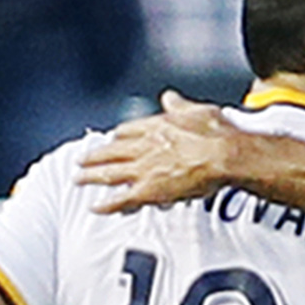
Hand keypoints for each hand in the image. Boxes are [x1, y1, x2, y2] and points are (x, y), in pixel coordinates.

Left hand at [76, 90, 232, 212]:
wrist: (225, 155)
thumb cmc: (218, 135)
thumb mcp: (197, 110)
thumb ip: (179, 105)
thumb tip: (170, 97)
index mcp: (156, 126)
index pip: (127, 130)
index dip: (117, 136)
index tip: (113, 139)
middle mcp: (145, 146)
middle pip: (112, 151)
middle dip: (94, 156)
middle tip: (81, 159)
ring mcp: (145, 168)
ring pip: (110, 173)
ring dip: (91, 176)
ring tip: (79, 179)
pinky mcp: (150, 189)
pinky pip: (122, 198)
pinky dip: (107, 204)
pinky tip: (97, 207)